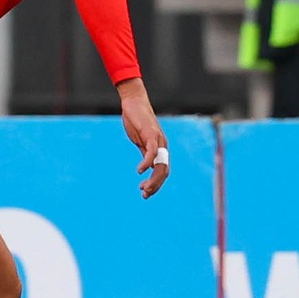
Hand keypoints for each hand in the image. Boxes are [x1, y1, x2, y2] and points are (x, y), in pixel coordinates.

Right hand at [117, 77, 168, 198]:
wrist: (135, 102)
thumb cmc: (136, 120)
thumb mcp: (140, 140)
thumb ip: (145, 152)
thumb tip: (145, 166)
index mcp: (160, 149)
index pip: (162, 171)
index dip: (156, 184)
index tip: (145, 193)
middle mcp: (162, 146)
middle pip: (163, 171)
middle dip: (155, 186)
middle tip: (144, 195)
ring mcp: (158, 140)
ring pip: (160, 165)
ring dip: (153, 179)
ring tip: (143, 188)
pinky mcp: (150, 134)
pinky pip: (152, 152)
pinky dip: (146, 163)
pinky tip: (139, 170)